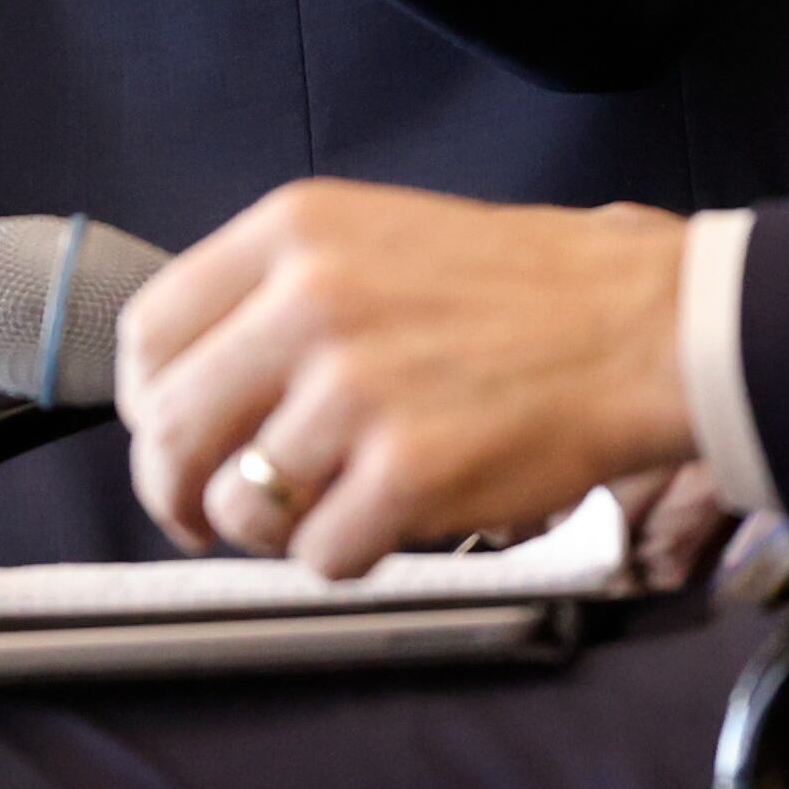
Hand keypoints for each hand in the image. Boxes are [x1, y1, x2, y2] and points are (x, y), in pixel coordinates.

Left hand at [114, 180, 701, 578]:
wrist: (639, 323)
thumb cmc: (520, 290)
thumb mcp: (375, 236)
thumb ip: (277, 296)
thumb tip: (190, 386)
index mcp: (293, 232)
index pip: (149, 333)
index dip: (149, 403)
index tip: (174, 434)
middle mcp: (310, 302)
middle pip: (170, 428)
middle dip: (175, 491)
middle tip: (206, 513)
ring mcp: (357, 389)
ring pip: (242, 505)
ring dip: (272, 530)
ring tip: (326, 506)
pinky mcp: (408, 471)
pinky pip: (320, 555)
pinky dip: (343, 556)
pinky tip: (386, 520)